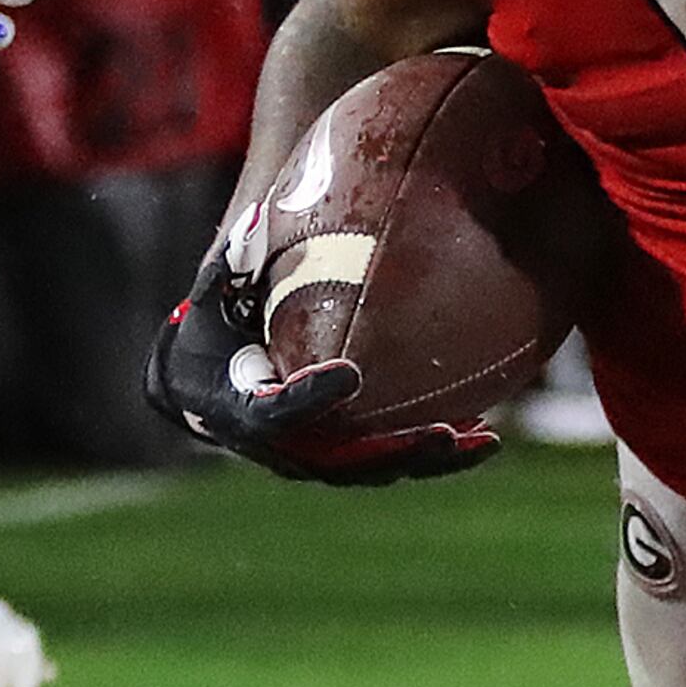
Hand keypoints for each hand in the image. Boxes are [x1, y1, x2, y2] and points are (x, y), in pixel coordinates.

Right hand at [141, 229, 499, 483]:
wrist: (202, 386)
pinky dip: (435, 452)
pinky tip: (484, 435)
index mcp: (242, 411)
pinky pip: (389, 461)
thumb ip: (236, 266)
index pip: (278, 413)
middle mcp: (281, 449)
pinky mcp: (341, 459)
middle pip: (343, 462)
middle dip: (395, 450)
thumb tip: (260, 217)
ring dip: (429, 458)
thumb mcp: (214, 297)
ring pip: (376, 469)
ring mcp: (313, 461)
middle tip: (442, 433)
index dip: (312, 398)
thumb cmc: (210, 331)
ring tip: (483, 440)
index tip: (349, 376)